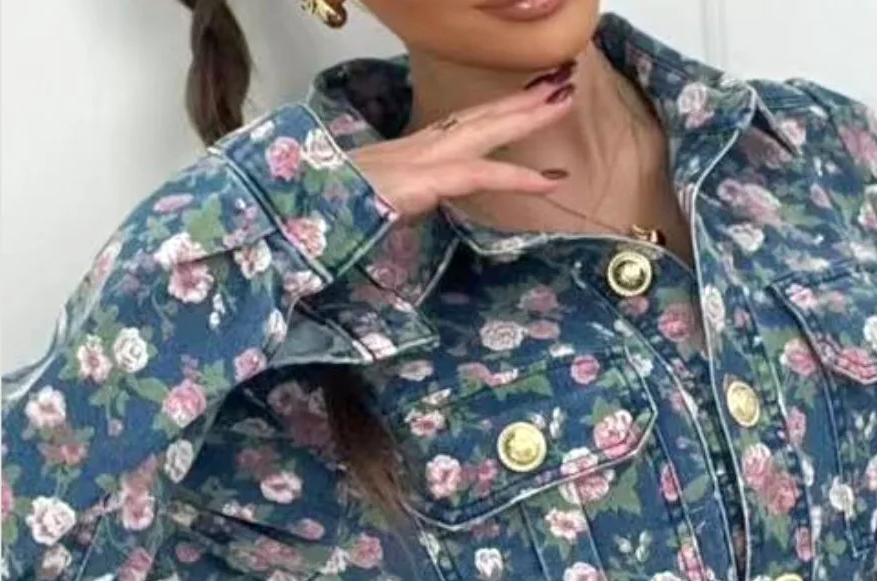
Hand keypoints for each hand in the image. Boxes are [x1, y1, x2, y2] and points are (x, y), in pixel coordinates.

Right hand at [346, 71, 576, 221]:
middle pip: (485, 115)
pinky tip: (548, 179)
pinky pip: (481, 176)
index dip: (503, 108)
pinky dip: (516, 176)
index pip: (469, 121)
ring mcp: (428, 158)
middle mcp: (428, 144)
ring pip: (488, 131)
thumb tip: (416, 201)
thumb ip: (408, 195)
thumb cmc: (341, 205)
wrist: (311, 206)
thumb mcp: (384, 197)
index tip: (534, 95)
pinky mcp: (428, 179)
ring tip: (565, 99)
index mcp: (419, 148)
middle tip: (565, 78)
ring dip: (528, 116)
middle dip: (525, 97)